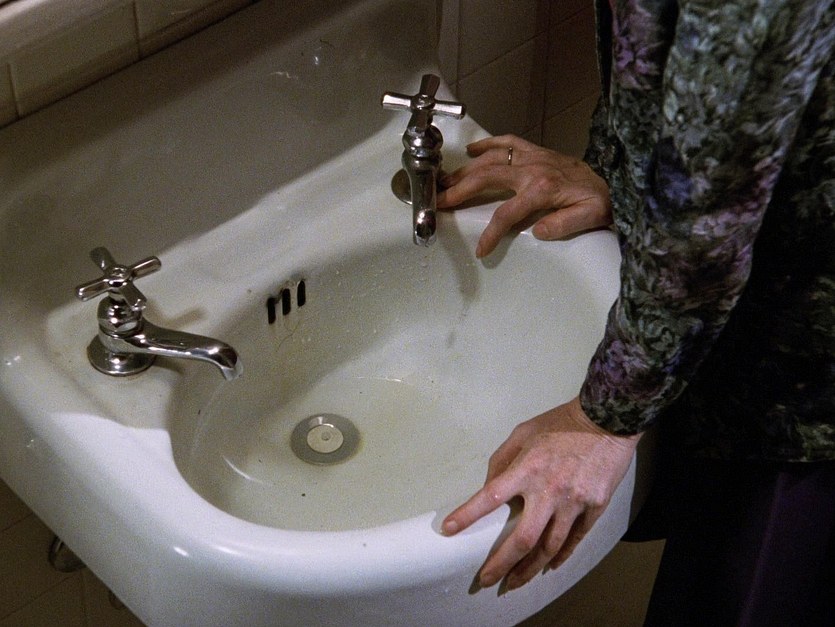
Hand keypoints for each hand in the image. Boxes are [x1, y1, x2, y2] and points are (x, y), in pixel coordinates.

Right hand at [437, 135, 611, 257]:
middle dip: (460, 191)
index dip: (490, 232)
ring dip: (465, 170)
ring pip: (491, 160)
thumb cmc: (599, 204)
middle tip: (439, 203)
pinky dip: (488, 144)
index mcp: (542, 189)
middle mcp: (533, 169)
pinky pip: (508, 142)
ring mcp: (533, 157)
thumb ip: (564, 225)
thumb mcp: (590, 218)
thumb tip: (538, 231)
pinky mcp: (536, 151)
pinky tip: (471, 151)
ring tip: (445, 183)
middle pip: (487, 178)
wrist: (612, 184)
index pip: (507, 213)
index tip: (480, 249)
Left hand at [441, 397, 639, 590]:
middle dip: (502, 564)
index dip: (468, 515)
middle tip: (487, 581)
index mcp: (527, 468)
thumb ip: (502, 459)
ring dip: (530, 569)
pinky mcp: (594, 507)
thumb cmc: (561, 423)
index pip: (491, 496)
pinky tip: (549, 566)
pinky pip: (575, 539)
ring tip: (516, 582)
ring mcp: (574, 501)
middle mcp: (549, 489)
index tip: (449, 530)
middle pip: (522, 538)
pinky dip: (561, 556)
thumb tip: (489, 485)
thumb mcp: (524, 432)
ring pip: (549, 547)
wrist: (607, 419)